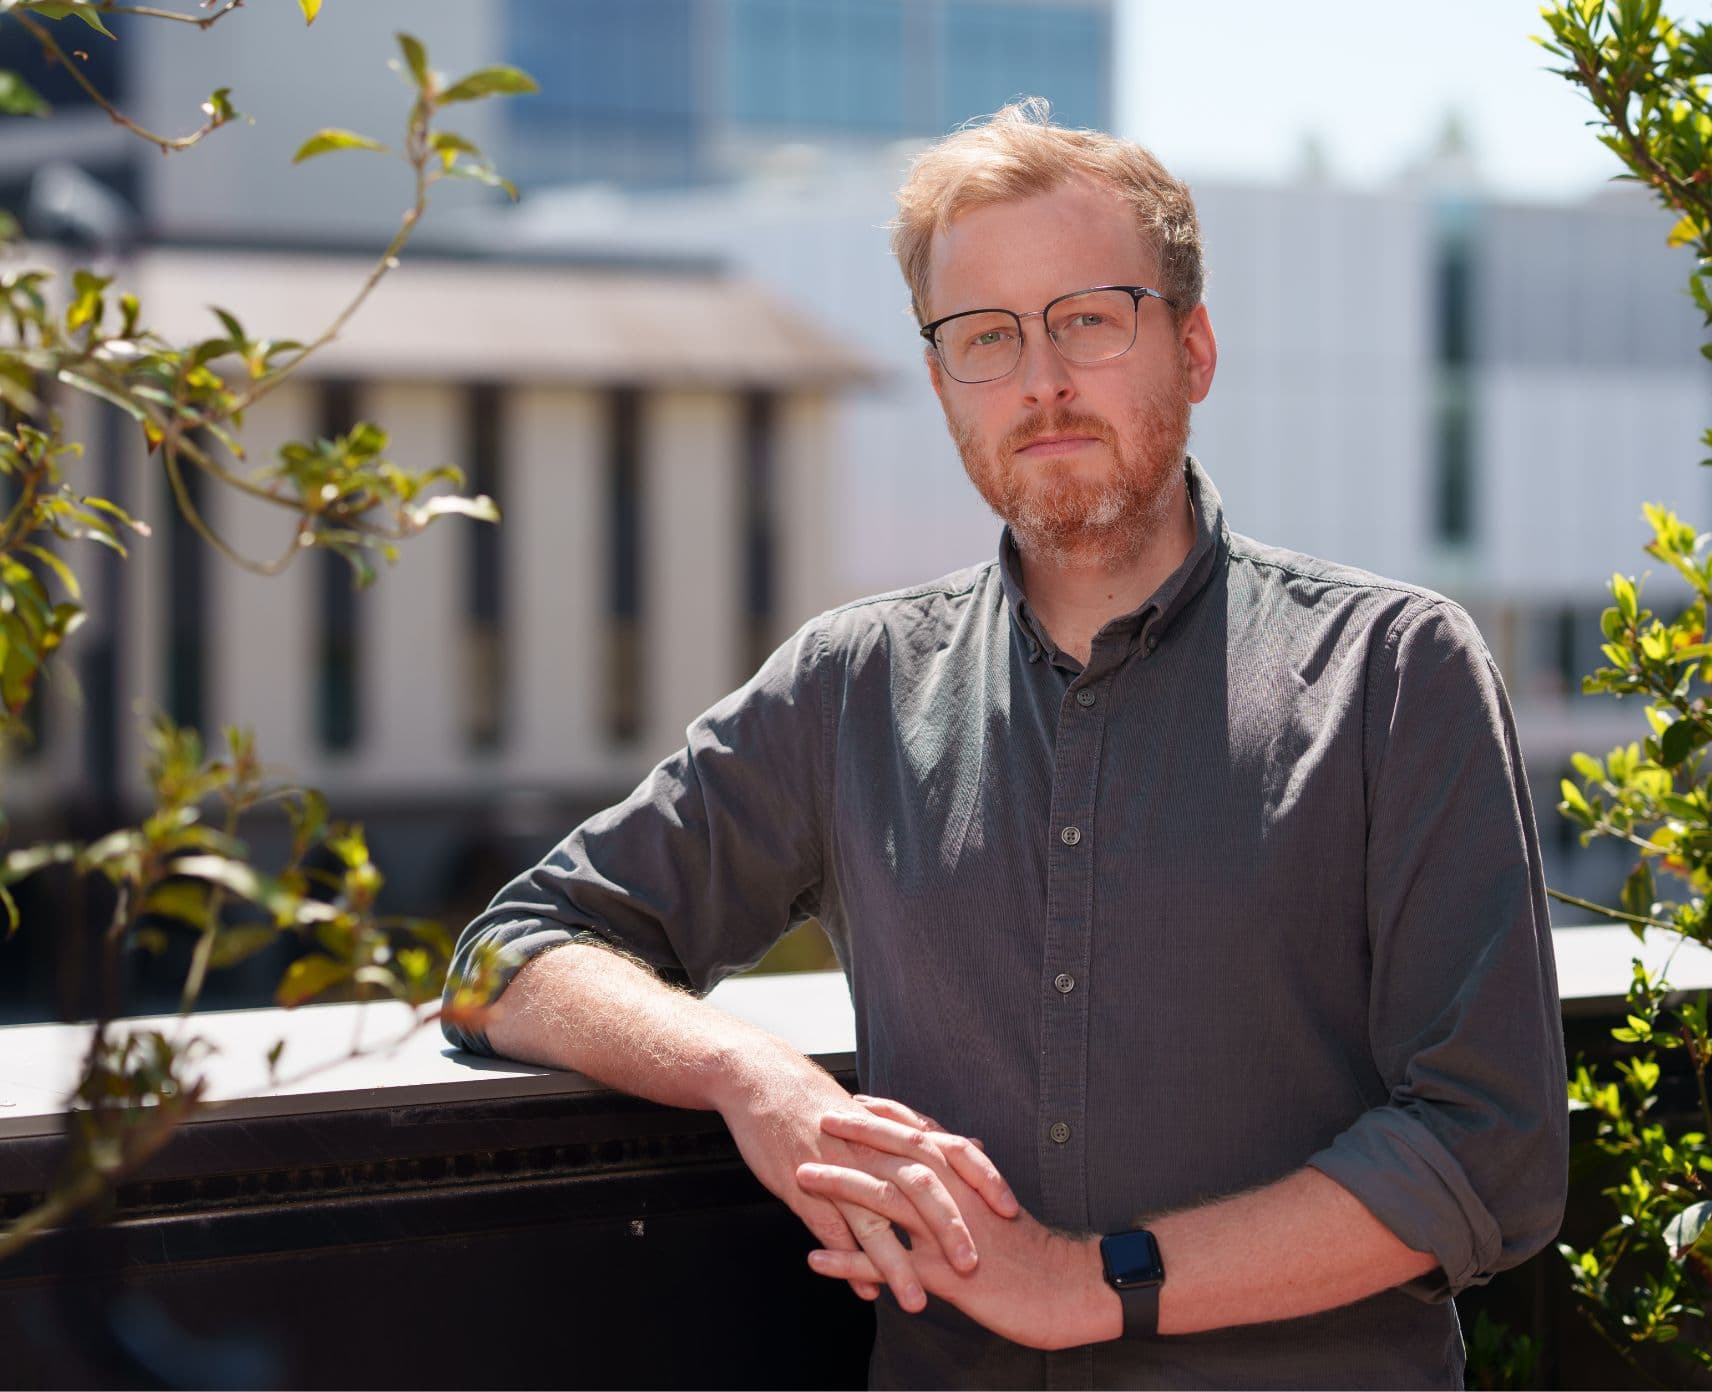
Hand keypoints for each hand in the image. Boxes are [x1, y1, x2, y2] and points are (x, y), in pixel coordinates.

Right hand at [712, 1038, 1016, 1311]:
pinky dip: (849, 1265)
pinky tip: (866, 1294)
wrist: (766, 1084)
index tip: (1009, 1209)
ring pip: (874, 1220)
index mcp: (896, 1133)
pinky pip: (830, 1233)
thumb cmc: (824, 1104)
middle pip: (920, 1188)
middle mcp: (873, 1150)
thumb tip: (974, 1145)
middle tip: (973, 1265)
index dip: (982, 1179)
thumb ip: (928, 1139)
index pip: (951, 1152)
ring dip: (897, 1264)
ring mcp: (839, 1170)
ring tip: (918, 1302)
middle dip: (948, 1228)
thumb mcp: (881, 1118)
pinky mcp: (805, 1188)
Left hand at [797, 1110, 1119, 1349]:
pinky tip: (815, 1259)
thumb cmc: (1032, 1251)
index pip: (920, 1135)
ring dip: (840, 1186)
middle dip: (856, 1135)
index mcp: (967, 1177)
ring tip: (801, 1176)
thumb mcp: (999, 1204)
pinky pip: (887, 1264)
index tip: (856, 1099)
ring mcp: (947, 1230)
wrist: (1067, 1288)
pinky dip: (849, 1260)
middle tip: (819, 1118)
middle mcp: (954, 1194)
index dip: (887, 1115)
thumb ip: (974, 1176)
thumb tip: (962, 1149)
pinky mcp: (944, 1271)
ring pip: (885, 1199)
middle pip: (896, 1154)